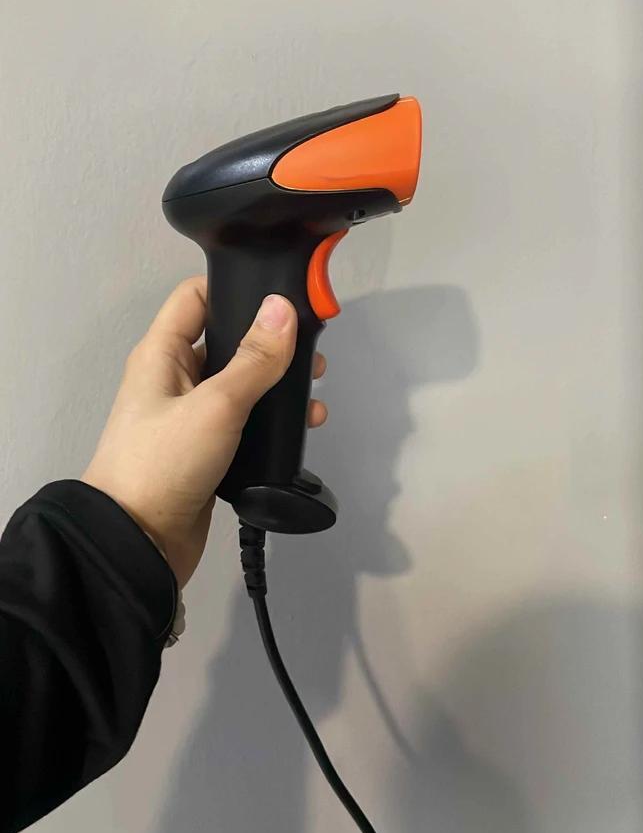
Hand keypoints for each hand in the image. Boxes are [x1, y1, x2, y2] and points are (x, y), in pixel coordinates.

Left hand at [82, 277, 327, 587]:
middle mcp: (175, 380)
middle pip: (228, 341)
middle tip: (312, 350)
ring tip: (313, 394)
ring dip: (277, 385)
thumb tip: (283, 309)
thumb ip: (255, 359)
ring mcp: (191, 417)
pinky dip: (273, 422)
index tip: (282, 293)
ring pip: (242, 385)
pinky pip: (246, 423)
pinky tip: (302, 428)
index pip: (196, 297)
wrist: (139, 544)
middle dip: (271, 343)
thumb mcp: (216, 405)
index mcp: (162, 354)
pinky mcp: (208, 452)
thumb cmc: (162, 465)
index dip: (236, 288)